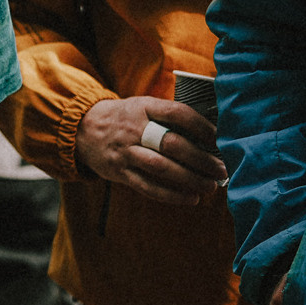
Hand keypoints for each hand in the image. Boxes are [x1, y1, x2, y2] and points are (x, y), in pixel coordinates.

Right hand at [77, 95, 223, 204]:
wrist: (83, 128)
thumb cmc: (125, 117)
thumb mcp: (143, 105)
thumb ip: (169, 116)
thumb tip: (210, 132)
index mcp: (144, 107)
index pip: (177, 113)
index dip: (200, 126)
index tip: (219, 138)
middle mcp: (134, 129)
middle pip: (172, 144)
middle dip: (201, 159)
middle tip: (222, 169)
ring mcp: (126, 152)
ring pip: (161, 168)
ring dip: (190, 179)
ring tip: (211, 185)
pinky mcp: (120, 173)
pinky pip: (148, 187)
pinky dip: (172, 195)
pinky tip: (192, 198)